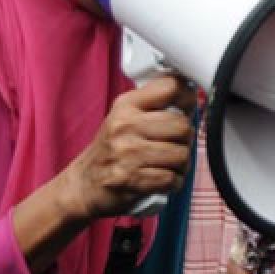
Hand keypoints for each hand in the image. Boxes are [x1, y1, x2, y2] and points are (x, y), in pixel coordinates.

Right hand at [58, 75, 195, 220]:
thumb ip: (154, 105)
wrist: (82, 185)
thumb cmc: (110, 151)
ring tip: (168, 165)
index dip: (187, 98)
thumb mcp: (125, 117)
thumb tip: (192, 96)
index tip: (187, 107)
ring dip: (181, 164)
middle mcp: (125, 125)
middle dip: (185, 140)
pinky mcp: (130, 179)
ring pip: (181, 154)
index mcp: (126, 105)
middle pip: (182, 126)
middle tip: (174, 145)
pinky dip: (173, 182)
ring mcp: (127, 153)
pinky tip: (163, 180)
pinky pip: (171, 178)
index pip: (170, 87)